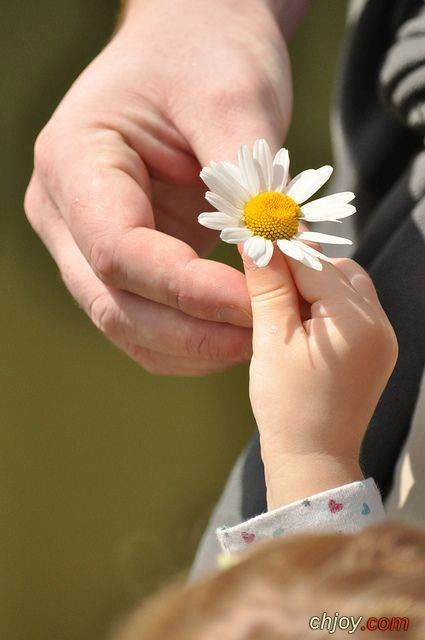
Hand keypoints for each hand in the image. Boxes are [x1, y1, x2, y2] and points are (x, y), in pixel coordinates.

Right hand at [24, 0, 293, 375]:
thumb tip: (277, 261)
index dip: (187, 289)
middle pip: (113, 301)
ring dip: (191, 347)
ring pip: (125, 323)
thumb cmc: (203, 56)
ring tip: (257, 340)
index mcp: (73, 162)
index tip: (254, 302)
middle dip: (192, 332)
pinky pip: (143, 319)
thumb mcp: (232, 99)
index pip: (118, 249)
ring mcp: (86, 241)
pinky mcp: (120, 259)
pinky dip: (187, 340)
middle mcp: (64, 211)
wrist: (188, 43)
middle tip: (263, 336)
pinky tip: (234, 334)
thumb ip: (248, 184)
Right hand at [243, 248, 397, 508]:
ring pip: (345, 285)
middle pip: (334, 269)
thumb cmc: (287, 407)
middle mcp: (379, 323)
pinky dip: (325, 305)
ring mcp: (383, 337)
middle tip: (264, 280)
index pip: (314, 262)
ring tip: (282, 309)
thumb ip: (268, 285)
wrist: (313, 460)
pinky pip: (351, 309)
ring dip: (313, 285)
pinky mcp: (376, 349)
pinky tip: (300, 323)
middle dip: (297, 268)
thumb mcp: (272, 340)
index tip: (253, 232)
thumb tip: (257, 240)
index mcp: (355, 320)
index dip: (280, 247)